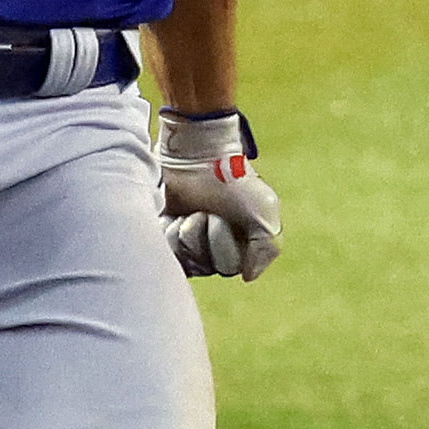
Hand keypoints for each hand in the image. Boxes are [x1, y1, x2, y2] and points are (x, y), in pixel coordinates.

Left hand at [157, 108, 281, 281]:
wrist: (198, 152)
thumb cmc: (234, 179)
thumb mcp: (264, 209)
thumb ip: (267, 248)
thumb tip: (248, 276)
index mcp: (238, 246)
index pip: (226, 267)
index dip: (221, 243)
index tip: (221, 217)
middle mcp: (212, 248)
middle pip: (202, 265)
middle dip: (201, 237)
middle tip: (203, 211)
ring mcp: (185, 241)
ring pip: (181, 258)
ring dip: (183, 232)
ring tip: (188, 210)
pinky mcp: (162, 231)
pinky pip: (162, 249)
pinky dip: (167, 232)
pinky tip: (172, 214)